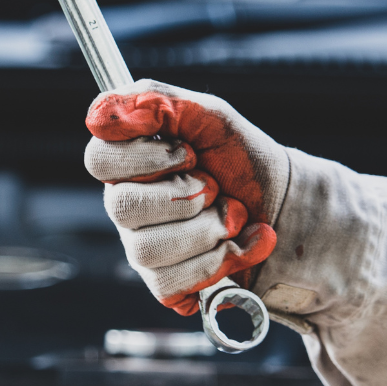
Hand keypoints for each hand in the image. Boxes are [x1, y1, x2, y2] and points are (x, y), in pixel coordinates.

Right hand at [85, 79, 289, 312]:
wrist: (287, 205)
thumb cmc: (242, 158)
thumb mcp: (210, 115)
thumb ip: (156, 101)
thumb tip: (99, 116)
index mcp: (128, 163)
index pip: (98, 160)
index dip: (144, 158)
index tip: (188, 153)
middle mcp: (127, 207)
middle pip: (123, 207)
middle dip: (187, 196)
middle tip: (216, 187)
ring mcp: (142, 248)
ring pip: (150, 249)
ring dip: (208, 228)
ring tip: (233, 215)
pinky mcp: (166, 284)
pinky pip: (171, 282)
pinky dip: (219, 260)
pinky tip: (239, 245)